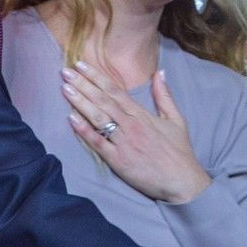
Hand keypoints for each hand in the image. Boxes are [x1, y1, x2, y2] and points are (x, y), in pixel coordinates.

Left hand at [63, 62, 210, 203]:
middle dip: (83, 84)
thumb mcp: (176, 120)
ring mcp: (123, 143)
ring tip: (65, 89)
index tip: (82, 65)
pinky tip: (71, 119)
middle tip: (66, 71)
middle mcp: (131, 125)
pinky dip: (84, 131)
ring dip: (80, 102)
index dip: (97, 76)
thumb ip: (165, 95)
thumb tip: (159, 72)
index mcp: (142, 114)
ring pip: (98, 118)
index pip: (115, 91)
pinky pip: (98, 143)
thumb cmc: (179, 152)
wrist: (182, 181)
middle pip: (103, 100)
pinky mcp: (118, 161)